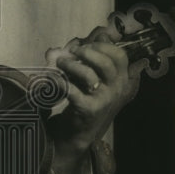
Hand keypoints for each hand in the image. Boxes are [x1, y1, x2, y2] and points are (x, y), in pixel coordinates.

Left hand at [44, 20, 141, 173]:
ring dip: (71, 65)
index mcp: (122, 80)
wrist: (79, 135)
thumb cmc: (85, 102)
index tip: (86, 44)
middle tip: (71, 52)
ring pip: (89, 74)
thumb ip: (90, 59)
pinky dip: (59, 82)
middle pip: (106, 62)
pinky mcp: (89, 110)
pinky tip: (52, 79)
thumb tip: (83, 38)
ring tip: (60, 63)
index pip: (119, 55)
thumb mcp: (93, 80)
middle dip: (86, 52)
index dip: (102, 45)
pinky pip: (72, 90)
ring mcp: (105, 100)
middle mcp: (117, 90)